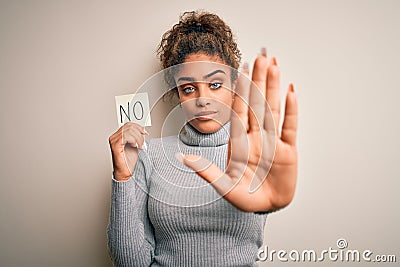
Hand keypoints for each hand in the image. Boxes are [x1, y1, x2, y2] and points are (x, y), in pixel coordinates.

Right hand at [109, 122, 147, 180]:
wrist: (125, 172)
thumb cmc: (128, 161)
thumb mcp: (134, 145)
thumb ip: (135, 137)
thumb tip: (142, 130)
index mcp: (117, 136)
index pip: (128, 124)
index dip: (138, 127)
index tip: (144, 132)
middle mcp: (114, 137)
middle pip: (129, 126)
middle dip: (139, 134)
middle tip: (142, 143)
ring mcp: (113, 141)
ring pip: (129, 130)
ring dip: (138, 138)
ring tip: (140, 146)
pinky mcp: (115, 146)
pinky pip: (126, 136)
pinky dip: (134, 140)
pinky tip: (135, 147)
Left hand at [177, 51, 297, 211]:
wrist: (266, 208)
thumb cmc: (245, 198)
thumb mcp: (224, 186)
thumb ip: (206, 171)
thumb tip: (183, 159)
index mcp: (240, 142)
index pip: (240, 110)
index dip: (241, 89)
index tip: (241, 69)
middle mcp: (256, 137)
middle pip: (257, 103)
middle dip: (259, 79)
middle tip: (261, 55)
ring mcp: (273, 141)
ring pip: (273, 108)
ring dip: (274, 87)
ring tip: (275, 65)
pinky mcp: (288, 150)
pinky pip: (290, 126)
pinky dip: (291, 109)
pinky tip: (291, 91)